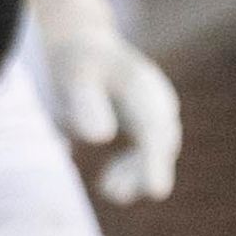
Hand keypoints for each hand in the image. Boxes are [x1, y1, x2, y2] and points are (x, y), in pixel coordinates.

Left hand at [28, 0, 182, 203]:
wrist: (79, 43)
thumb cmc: (73, 59)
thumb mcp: (73, 76)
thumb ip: (85, 104)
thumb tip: (100, 137)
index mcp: (141, 86)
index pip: (154, 131)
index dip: (155, 163)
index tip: (155, 192)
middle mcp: (157, 99)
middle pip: (161, 143)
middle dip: (143, 172)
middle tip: (111, 193)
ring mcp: (156, 111)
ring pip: (157, 150)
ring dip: (137, 173)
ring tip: (108, 190)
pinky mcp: (147, 123)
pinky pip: (148, 151)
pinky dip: (133, 169)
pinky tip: (109, 181)